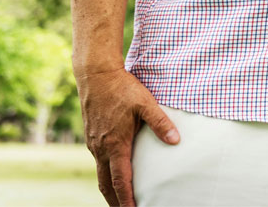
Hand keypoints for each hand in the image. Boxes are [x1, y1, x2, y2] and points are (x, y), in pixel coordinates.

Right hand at [77, 68, 178, 205]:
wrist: (96, 74)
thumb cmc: (122, 88)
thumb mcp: (145, 103)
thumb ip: (160, 123)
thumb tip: (176, 140)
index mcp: (115, 144)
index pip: (121, 181)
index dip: (127, 200)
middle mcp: (101, 148)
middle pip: (106, 185)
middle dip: (116, 202)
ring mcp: (94, 144)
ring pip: (101, 174)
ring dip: (110, 190)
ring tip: (121, 200)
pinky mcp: (91, 137)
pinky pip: (98, 162)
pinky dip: (106, 174)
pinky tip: (115, 173)